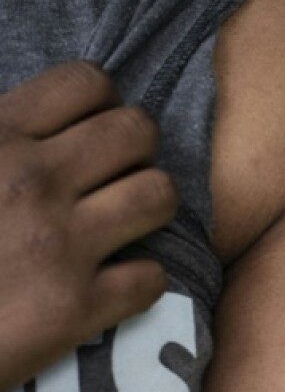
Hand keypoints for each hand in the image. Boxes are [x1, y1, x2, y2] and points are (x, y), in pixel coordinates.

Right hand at [0, 62, 177, 391]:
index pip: (86, 82)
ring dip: (147, 207)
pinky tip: (111, 285)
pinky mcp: (73, 310)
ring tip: (121, 223)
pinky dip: (139, 282)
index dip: (97, 104)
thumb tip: (18, 127)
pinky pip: (152, 277)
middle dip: (132, 150)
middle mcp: (34, 182)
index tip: (82, 131)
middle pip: (137, 131)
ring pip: (159, 195)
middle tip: (109, 178)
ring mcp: (59, 245)